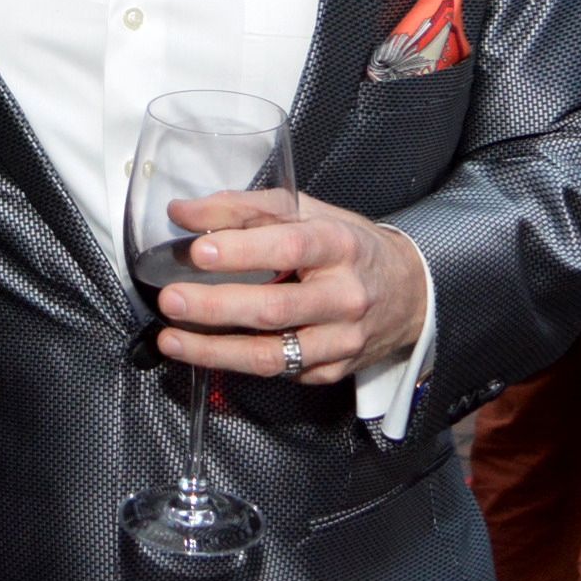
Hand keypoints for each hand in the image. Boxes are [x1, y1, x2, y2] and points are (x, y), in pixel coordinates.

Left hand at [149, 191, 431, 384]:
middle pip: (275, 308)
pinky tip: (207, 352)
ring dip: (215, 350)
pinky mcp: (332, 371)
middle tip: (171, 300)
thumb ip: (243, 208)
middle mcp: (344, 296)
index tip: (198, 251)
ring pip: (273, 354)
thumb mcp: (306, 212)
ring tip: (171, 339)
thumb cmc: (348, 245)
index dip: (243, 251)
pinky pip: (281, 372)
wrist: (410, 292)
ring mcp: (341, 340)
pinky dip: (238, 364)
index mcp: (339, 245)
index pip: (290, 248)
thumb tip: (182, 212)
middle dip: (216, 306)